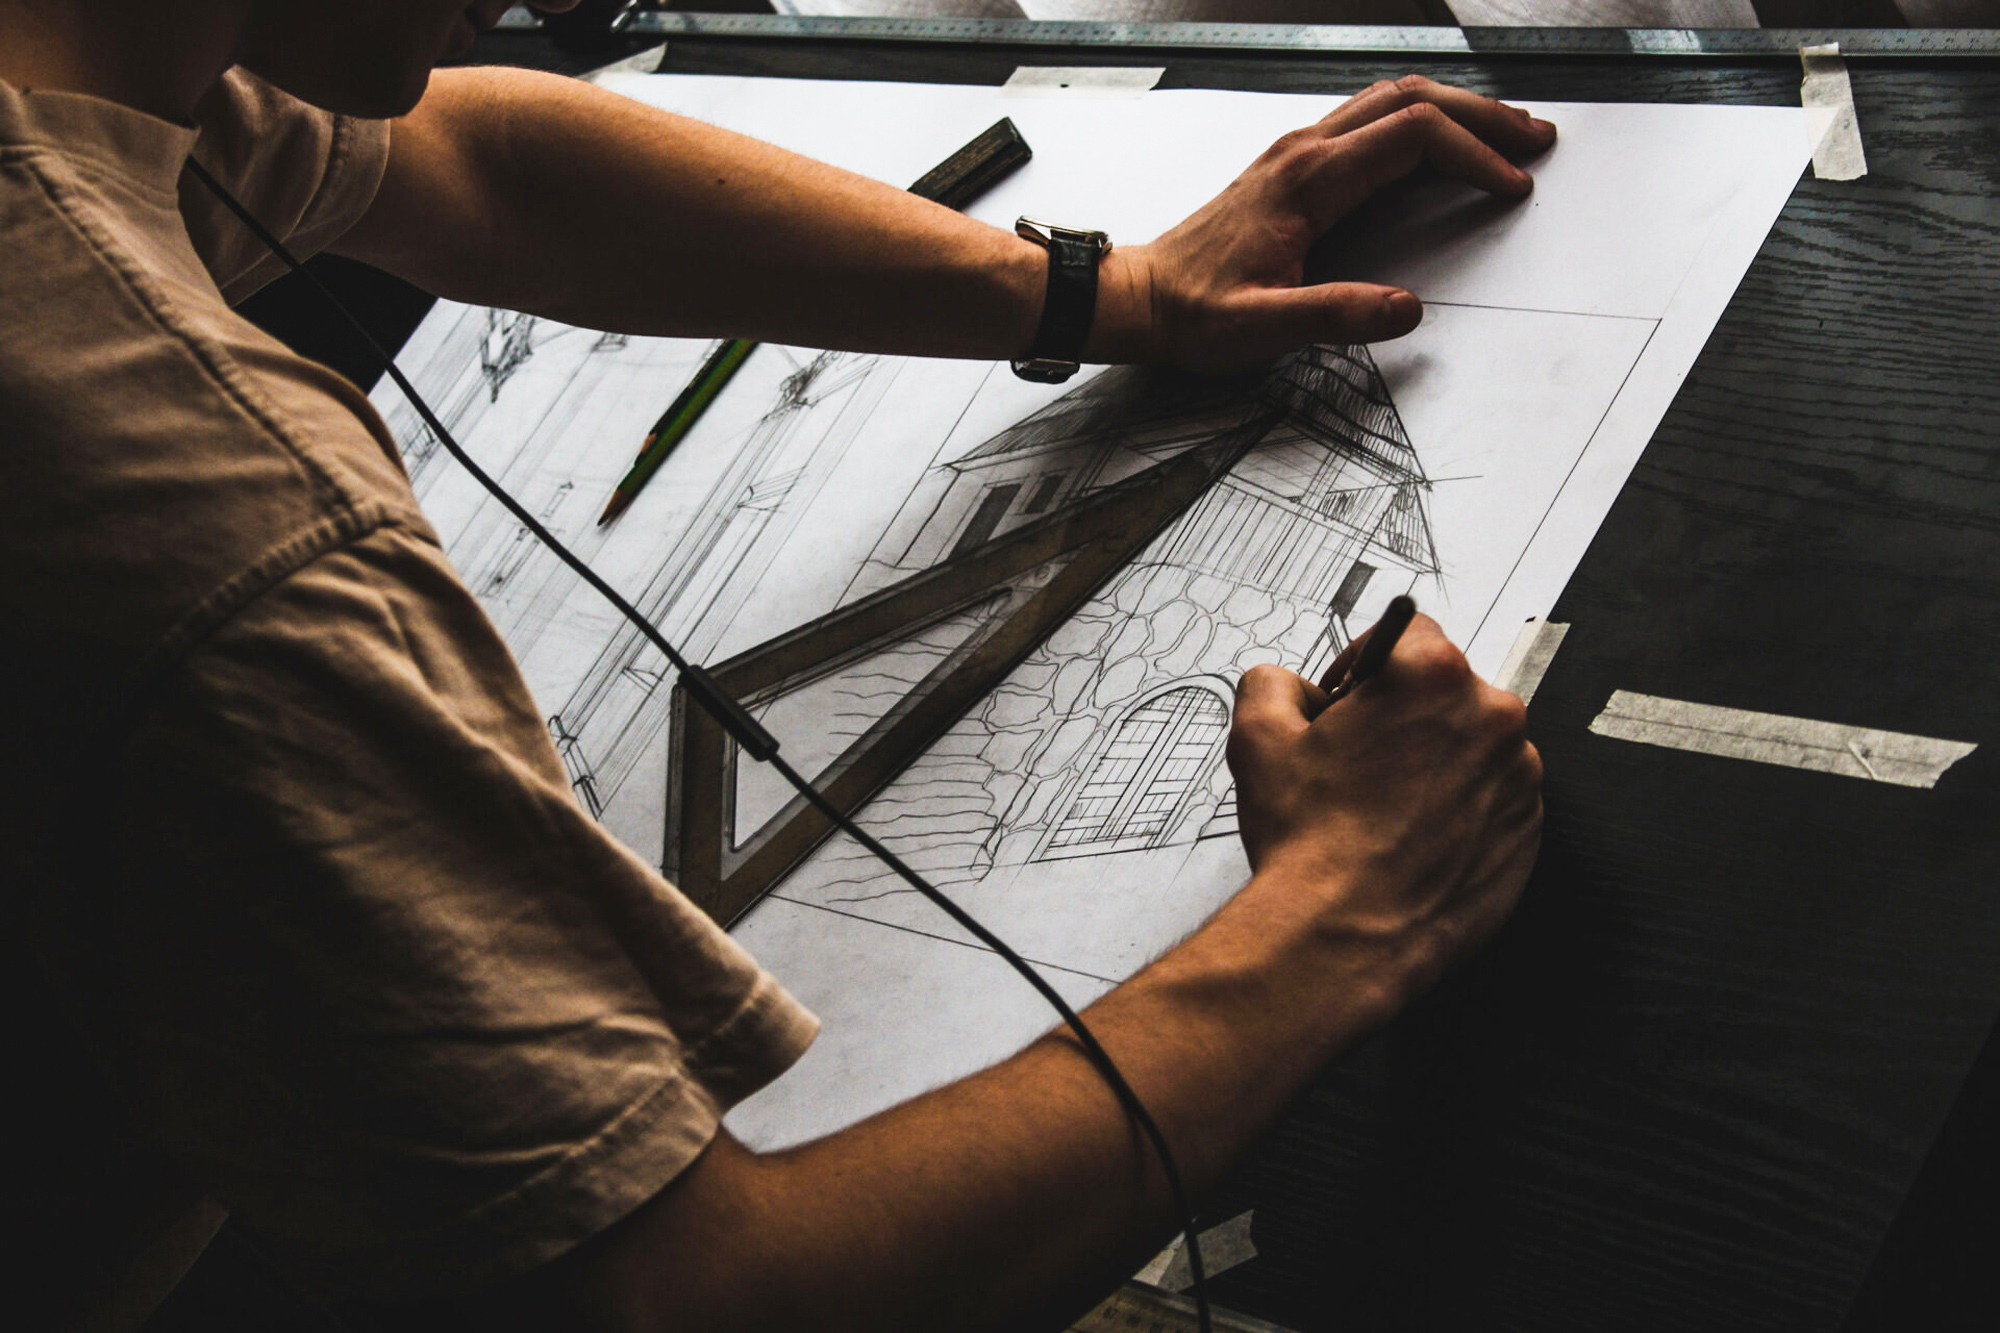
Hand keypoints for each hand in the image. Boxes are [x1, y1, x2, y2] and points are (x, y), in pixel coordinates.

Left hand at [1087, 77, 1556, 371]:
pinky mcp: (1293, 166)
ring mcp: (1297, 152)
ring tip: (1506, 134)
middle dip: (1481, 116)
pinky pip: (1369, 121)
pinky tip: (1442, 145)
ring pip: (1390, 101)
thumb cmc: (1194, 314)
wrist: (1140, 299)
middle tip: (1535, 140)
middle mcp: (1304, 150)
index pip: (1412, 137)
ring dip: (1454, 110)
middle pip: (1411, 100)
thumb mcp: (1261, 328)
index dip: (1472, 156)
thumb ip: (1333, 316)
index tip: (1509, 188)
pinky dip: (1419, 122)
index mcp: (1307, 179)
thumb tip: (1404, 309)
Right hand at [1226, 613, 1542, 987]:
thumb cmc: (1312, 844)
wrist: (1345, 938)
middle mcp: (1490, 719)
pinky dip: (1458, 814)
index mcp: (1432, 677)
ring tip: (1381, 812)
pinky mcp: (1528, 834)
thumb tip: (1286, 686)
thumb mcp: (1258, 740)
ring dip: (1433, 766)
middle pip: (1445, 693)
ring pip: (1471, 749)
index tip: (1350, 701)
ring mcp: (1519, 780)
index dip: (1366, 665)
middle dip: (1403, 719)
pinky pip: (1492, 803)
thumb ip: (1272, 684)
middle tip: (1357, 764)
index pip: (1409, 633)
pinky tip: (1409, 842)